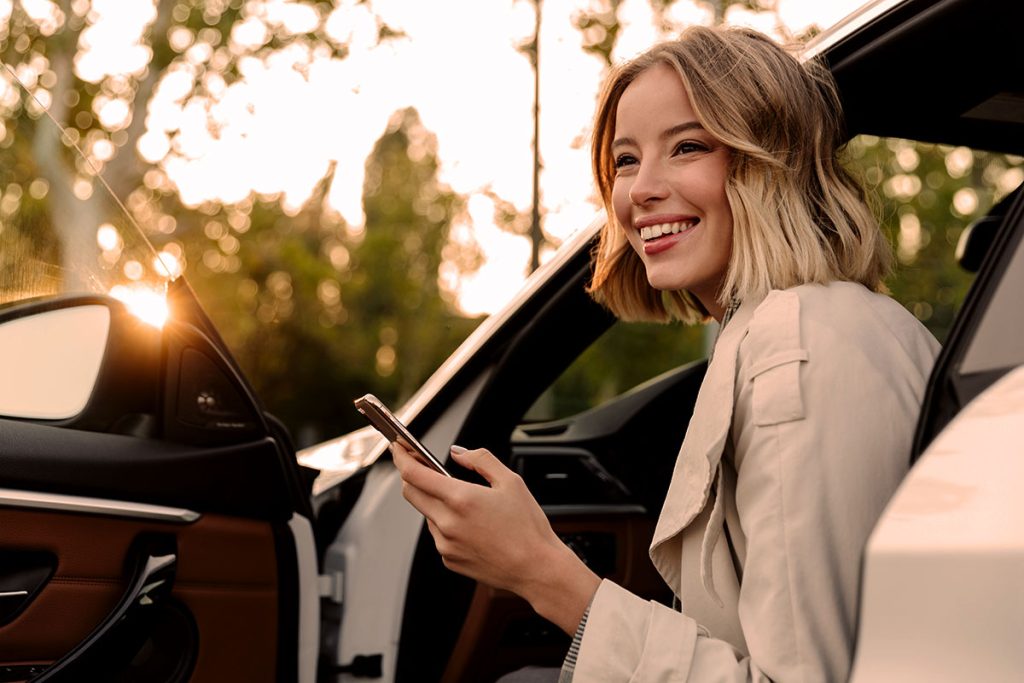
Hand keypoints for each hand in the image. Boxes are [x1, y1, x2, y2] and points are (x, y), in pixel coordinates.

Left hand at [390, 442, 599, 633]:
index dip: (402, 457)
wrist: (536, 569)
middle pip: (411, 493)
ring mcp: (445, 544)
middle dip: (412, 476)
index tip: (399, 447)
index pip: (414, 474)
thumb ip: (481, 460)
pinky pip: (439, 534)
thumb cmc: (528, 527)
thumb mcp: (511, 481)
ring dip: (434, 502)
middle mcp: (447, 523)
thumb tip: (458, 453)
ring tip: (465, 502)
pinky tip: (472, 525)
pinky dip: (446, 523)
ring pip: (427, 514)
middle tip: (424, 466)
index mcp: (461, 499)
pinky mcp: (449, 560)